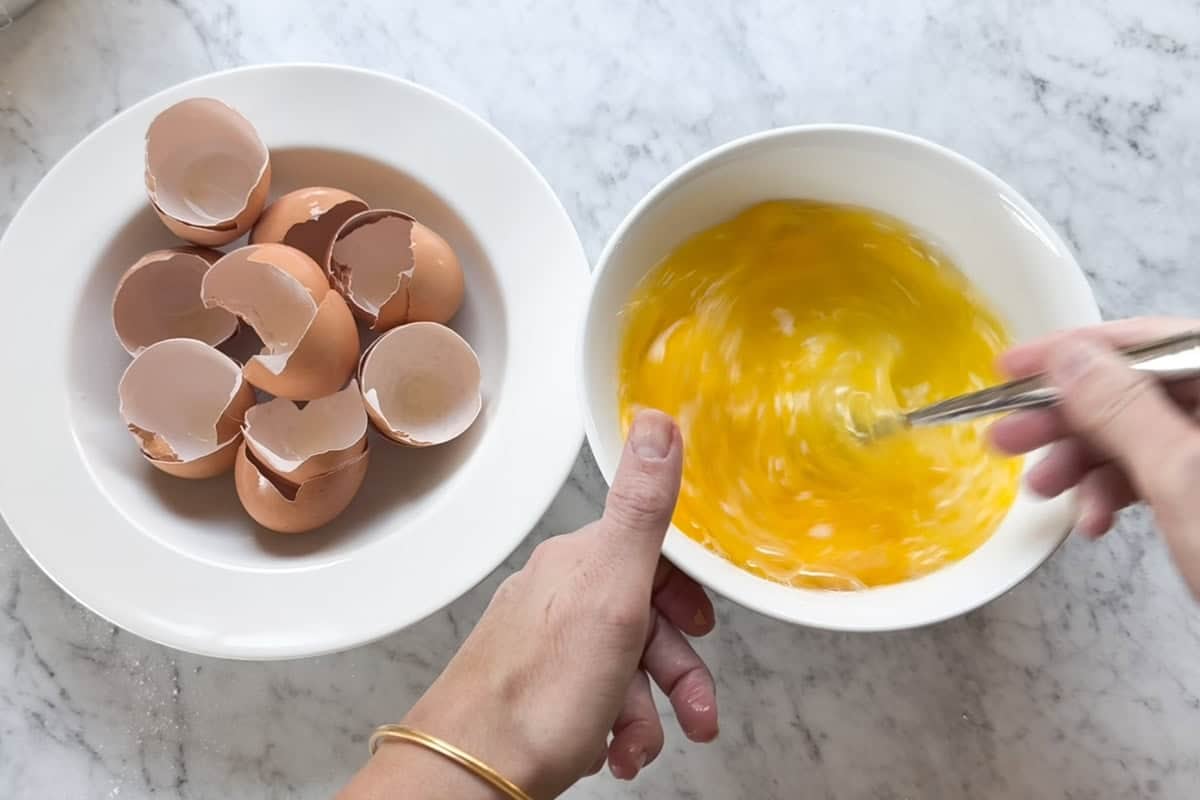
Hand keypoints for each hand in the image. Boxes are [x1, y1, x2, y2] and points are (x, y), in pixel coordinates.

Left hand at [340, 410, 717, 799]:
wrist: (469, 769)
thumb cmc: (541, 689)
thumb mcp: (613, 592)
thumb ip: (643, 508)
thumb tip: (657, 420)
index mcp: (580, 563)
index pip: (650, 555)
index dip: (684, 592)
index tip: (703, 624)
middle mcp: (561, 596)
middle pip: (644, 620)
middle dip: (678, 671)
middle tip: (696, 712)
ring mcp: (547, 645)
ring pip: (624, 668)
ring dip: (649, 713)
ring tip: (642, 749)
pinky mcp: (539, 690)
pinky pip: (595, 700)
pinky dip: (616, 730)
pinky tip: (611, 753)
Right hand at [990, 317, 1199, 596]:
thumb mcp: (1183, 479)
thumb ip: (1123, 410)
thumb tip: (1071, 358)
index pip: (1155, 341)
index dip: (1077, 350)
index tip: (1016, 366)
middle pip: (1140, 389)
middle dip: (1069, 418)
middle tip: (1009, 435)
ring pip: (1140, 435)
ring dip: (1083, 463)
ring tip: (1040, 490)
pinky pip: (1156, 474)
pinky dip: (1114, 494)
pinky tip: (1091, 520)